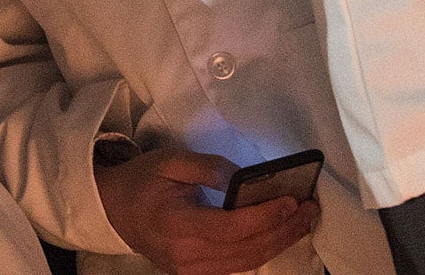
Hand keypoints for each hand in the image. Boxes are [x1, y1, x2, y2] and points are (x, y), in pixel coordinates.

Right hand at [95, 148, 317, 274]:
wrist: (113, 210)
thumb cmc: (142, 181)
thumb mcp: (171, 161)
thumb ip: (211, 168)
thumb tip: (246, 178)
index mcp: (179, 224)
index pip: (233, 227)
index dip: (266, 216)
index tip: (291, 199)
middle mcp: (187, 256)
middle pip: (247, 250)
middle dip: (284, 230)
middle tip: (310, 209)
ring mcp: (191, 271)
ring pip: (246, 262)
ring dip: (279, 243)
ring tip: (303, 222)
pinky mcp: (195, 274)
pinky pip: (236, 266)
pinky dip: (261, 250)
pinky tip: (279, 234)